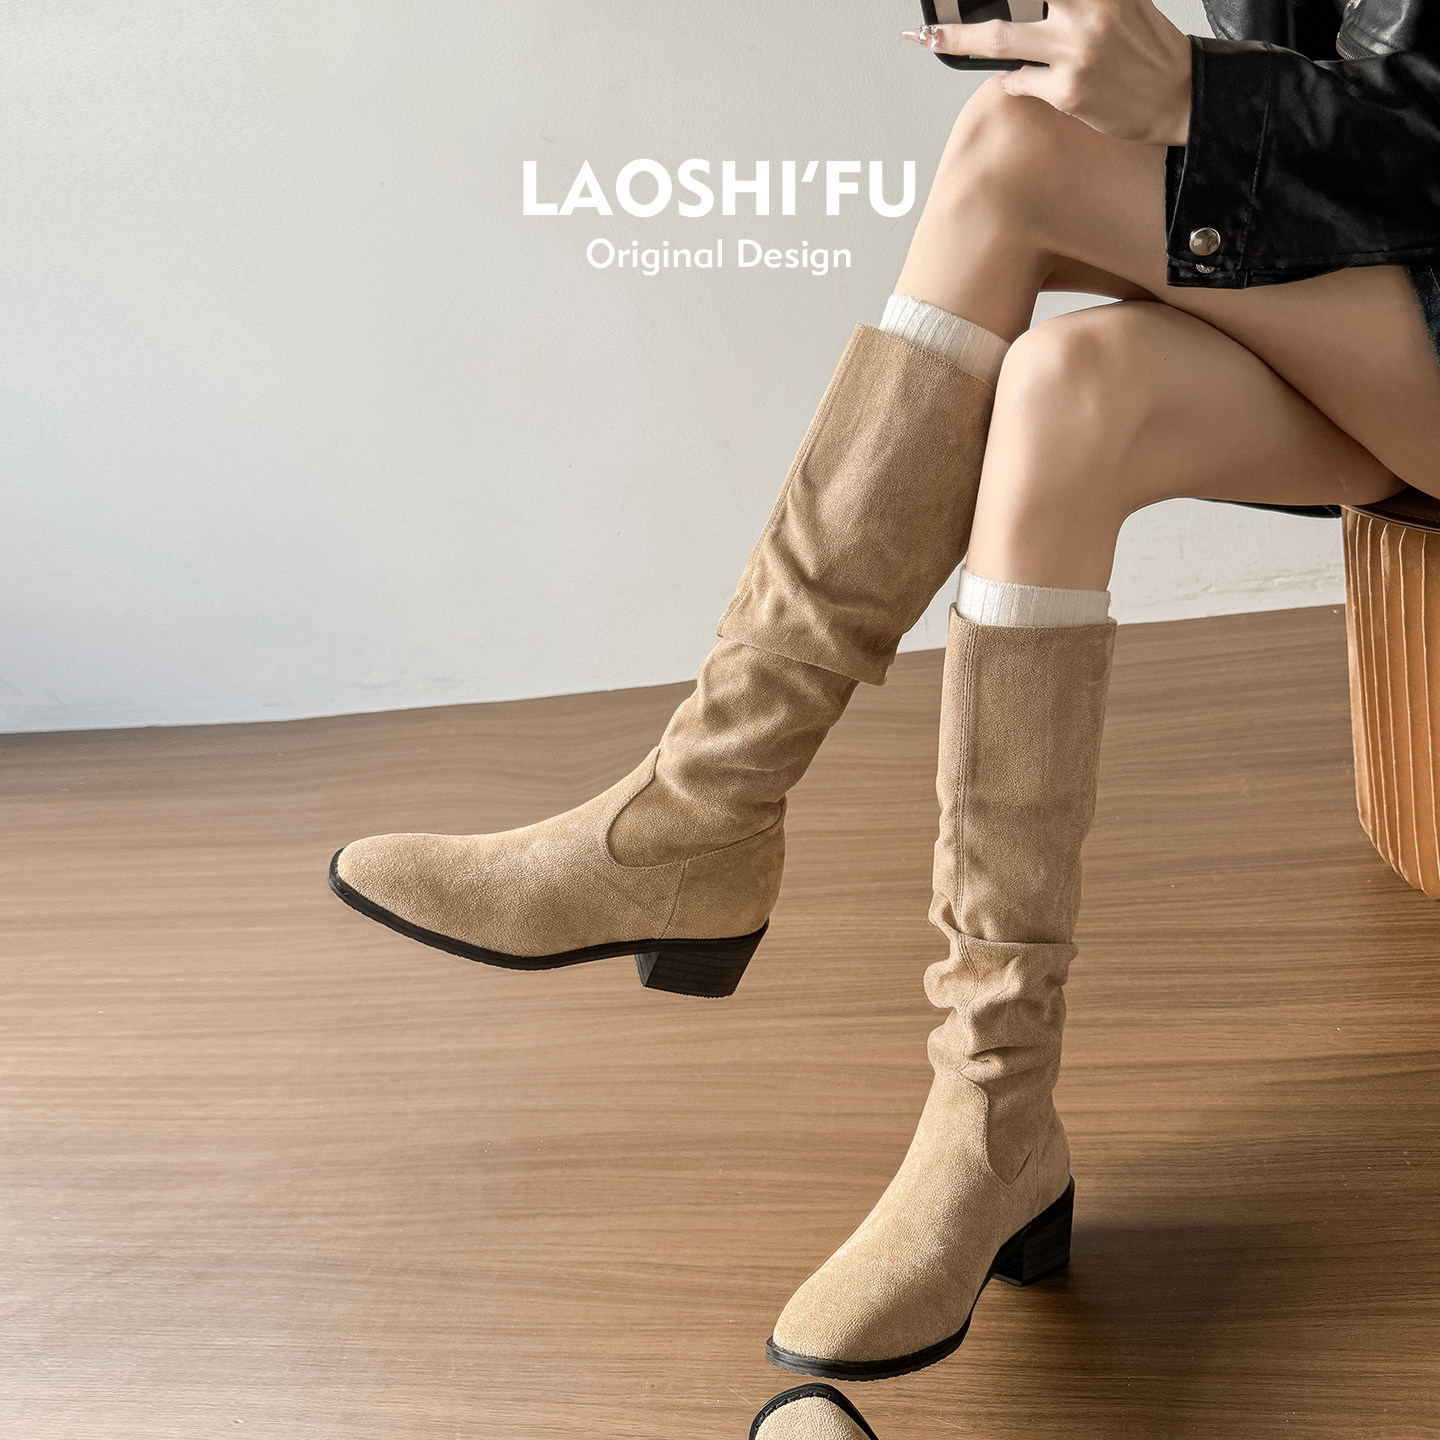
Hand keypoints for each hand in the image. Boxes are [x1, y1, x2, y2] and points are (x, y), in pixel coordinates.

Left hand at [904, 0, 1192, 146]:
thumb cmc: (1148, 48)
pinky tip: (1013, 79)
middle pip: (1010, 5)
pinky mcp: (1068, 91)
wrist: (1180, 96)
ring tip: (931, 38)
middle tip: (929, 23)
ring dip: (960, 40)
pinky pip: (1019, 81)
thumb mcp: (1123, 1)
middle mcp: (1088, 11)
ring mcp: (1075, 52)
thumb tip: (1037, 1)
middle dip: (964, 19)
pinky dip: (1011, 79)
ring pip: (1000, 40)